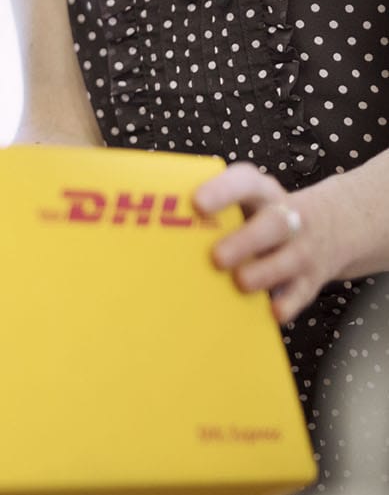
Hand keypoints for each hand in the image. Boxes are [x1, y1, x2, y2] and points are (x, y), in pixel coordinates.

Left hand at [193, 163, 344, 323]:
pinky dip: (288, 303)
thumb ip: (213, 209)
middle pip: (272, 224)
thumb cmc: (264, 212)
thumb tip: (161, 227)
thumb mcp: (246, 198)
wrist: (333, 224)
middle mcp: (286, 217)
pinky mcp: (312, 278)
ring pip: (288, 259)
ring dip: (264, 272)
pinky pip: (302, 292)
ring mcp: (302, 248)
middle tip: (217, 257)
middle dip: (245, 241)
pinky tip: (273, 311)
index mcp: (261, 192)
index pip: (245, 183)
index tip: (197, 203)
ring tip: (240, 282)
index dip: (222, 191)